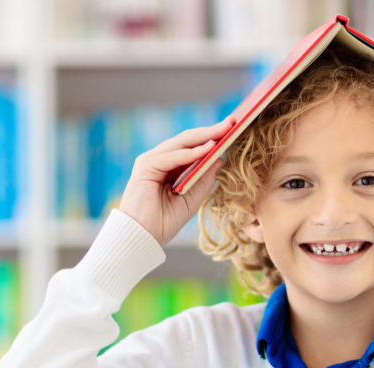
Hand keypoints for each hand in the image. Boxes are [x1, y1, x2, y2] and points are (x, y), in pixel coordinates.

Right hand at [118, 116, 235, 245]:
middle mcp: (160, 161)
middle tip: (231, 122)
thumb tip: (219, 159)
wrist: (142, 238)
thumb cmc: (163, 222)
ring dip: (203, 137)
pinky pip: (172, 156)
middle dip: (211, 132)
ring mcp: (151, 161)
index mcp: (169, 167)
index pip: (192, 147)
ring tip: (223, 131)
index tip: (232, 130)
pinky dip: (190, 153)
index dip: (212, 138)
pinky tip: (207, 149)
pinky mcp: (145, 167)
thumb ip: (203, 179)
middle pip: (188, 140)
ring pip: (181, 143)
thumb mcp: (192, 199)